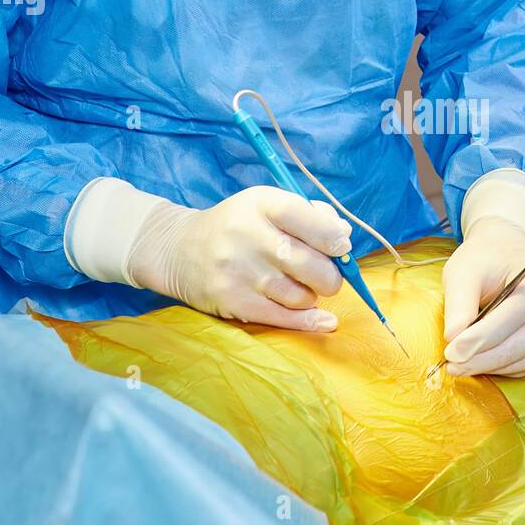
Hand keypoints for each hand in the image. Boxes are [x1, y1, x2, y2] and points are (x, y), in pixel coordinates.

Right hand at [125, 186, 350, 328]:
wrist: (180, 250)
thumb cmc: (239, 225)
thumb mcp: (269, 206)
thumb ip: (312, 216)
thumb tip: (344, 238)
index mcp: (262, 204)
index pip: (311, 222)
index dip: (335, 240)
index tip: (340, 248)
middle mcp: (248, 235)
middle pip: (312, 265)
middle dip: (330, 275)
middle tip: (323, 275)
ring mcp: (239, 271)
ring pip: (301, 295)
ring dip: (310, 295)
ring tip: (296, 285)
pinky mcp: (232, 301)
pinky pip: (284, 318)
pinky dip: (309, 321)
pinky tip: (323, 320)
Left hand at [441, 217, 524, 376]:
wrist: (504, 250)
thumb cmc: (483, 258)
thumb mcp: (464, 270)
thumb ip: (459, 303)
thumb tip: (454, 338)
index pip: (515, 313)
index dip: (483, 337)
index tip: (453, 351)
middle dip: (487, 358)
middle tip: (455, 365)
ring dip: (494, 366)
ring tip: (463, 366)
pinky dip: (505, 368)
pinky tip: (481, 364)